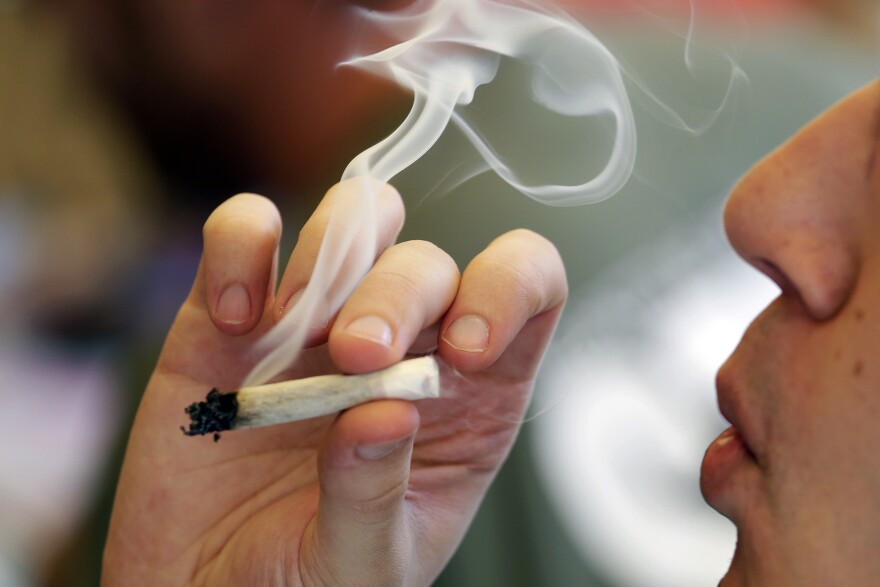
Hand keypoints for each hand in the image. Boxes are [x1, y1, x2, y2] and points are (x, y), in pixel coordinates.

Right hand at [103, 180, 566, 585]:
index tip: (465, 346)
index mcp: (465, 398)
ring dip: (329, 257)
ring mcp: (316, 319)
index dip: (509, 289)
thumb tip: (385, 411)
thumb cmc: (302, 584)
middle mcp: (400, 343)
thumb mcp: (362, 565)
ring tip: (293, 332)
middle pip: (428, 260)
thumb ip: (374, 494)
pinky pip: (246, 228)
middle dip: (396, 294)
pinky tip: (234, 317)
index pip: (528, 290)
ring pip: (356, 215)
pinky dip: (241, 246)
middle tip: (353, 356)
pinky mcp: (232, 312)